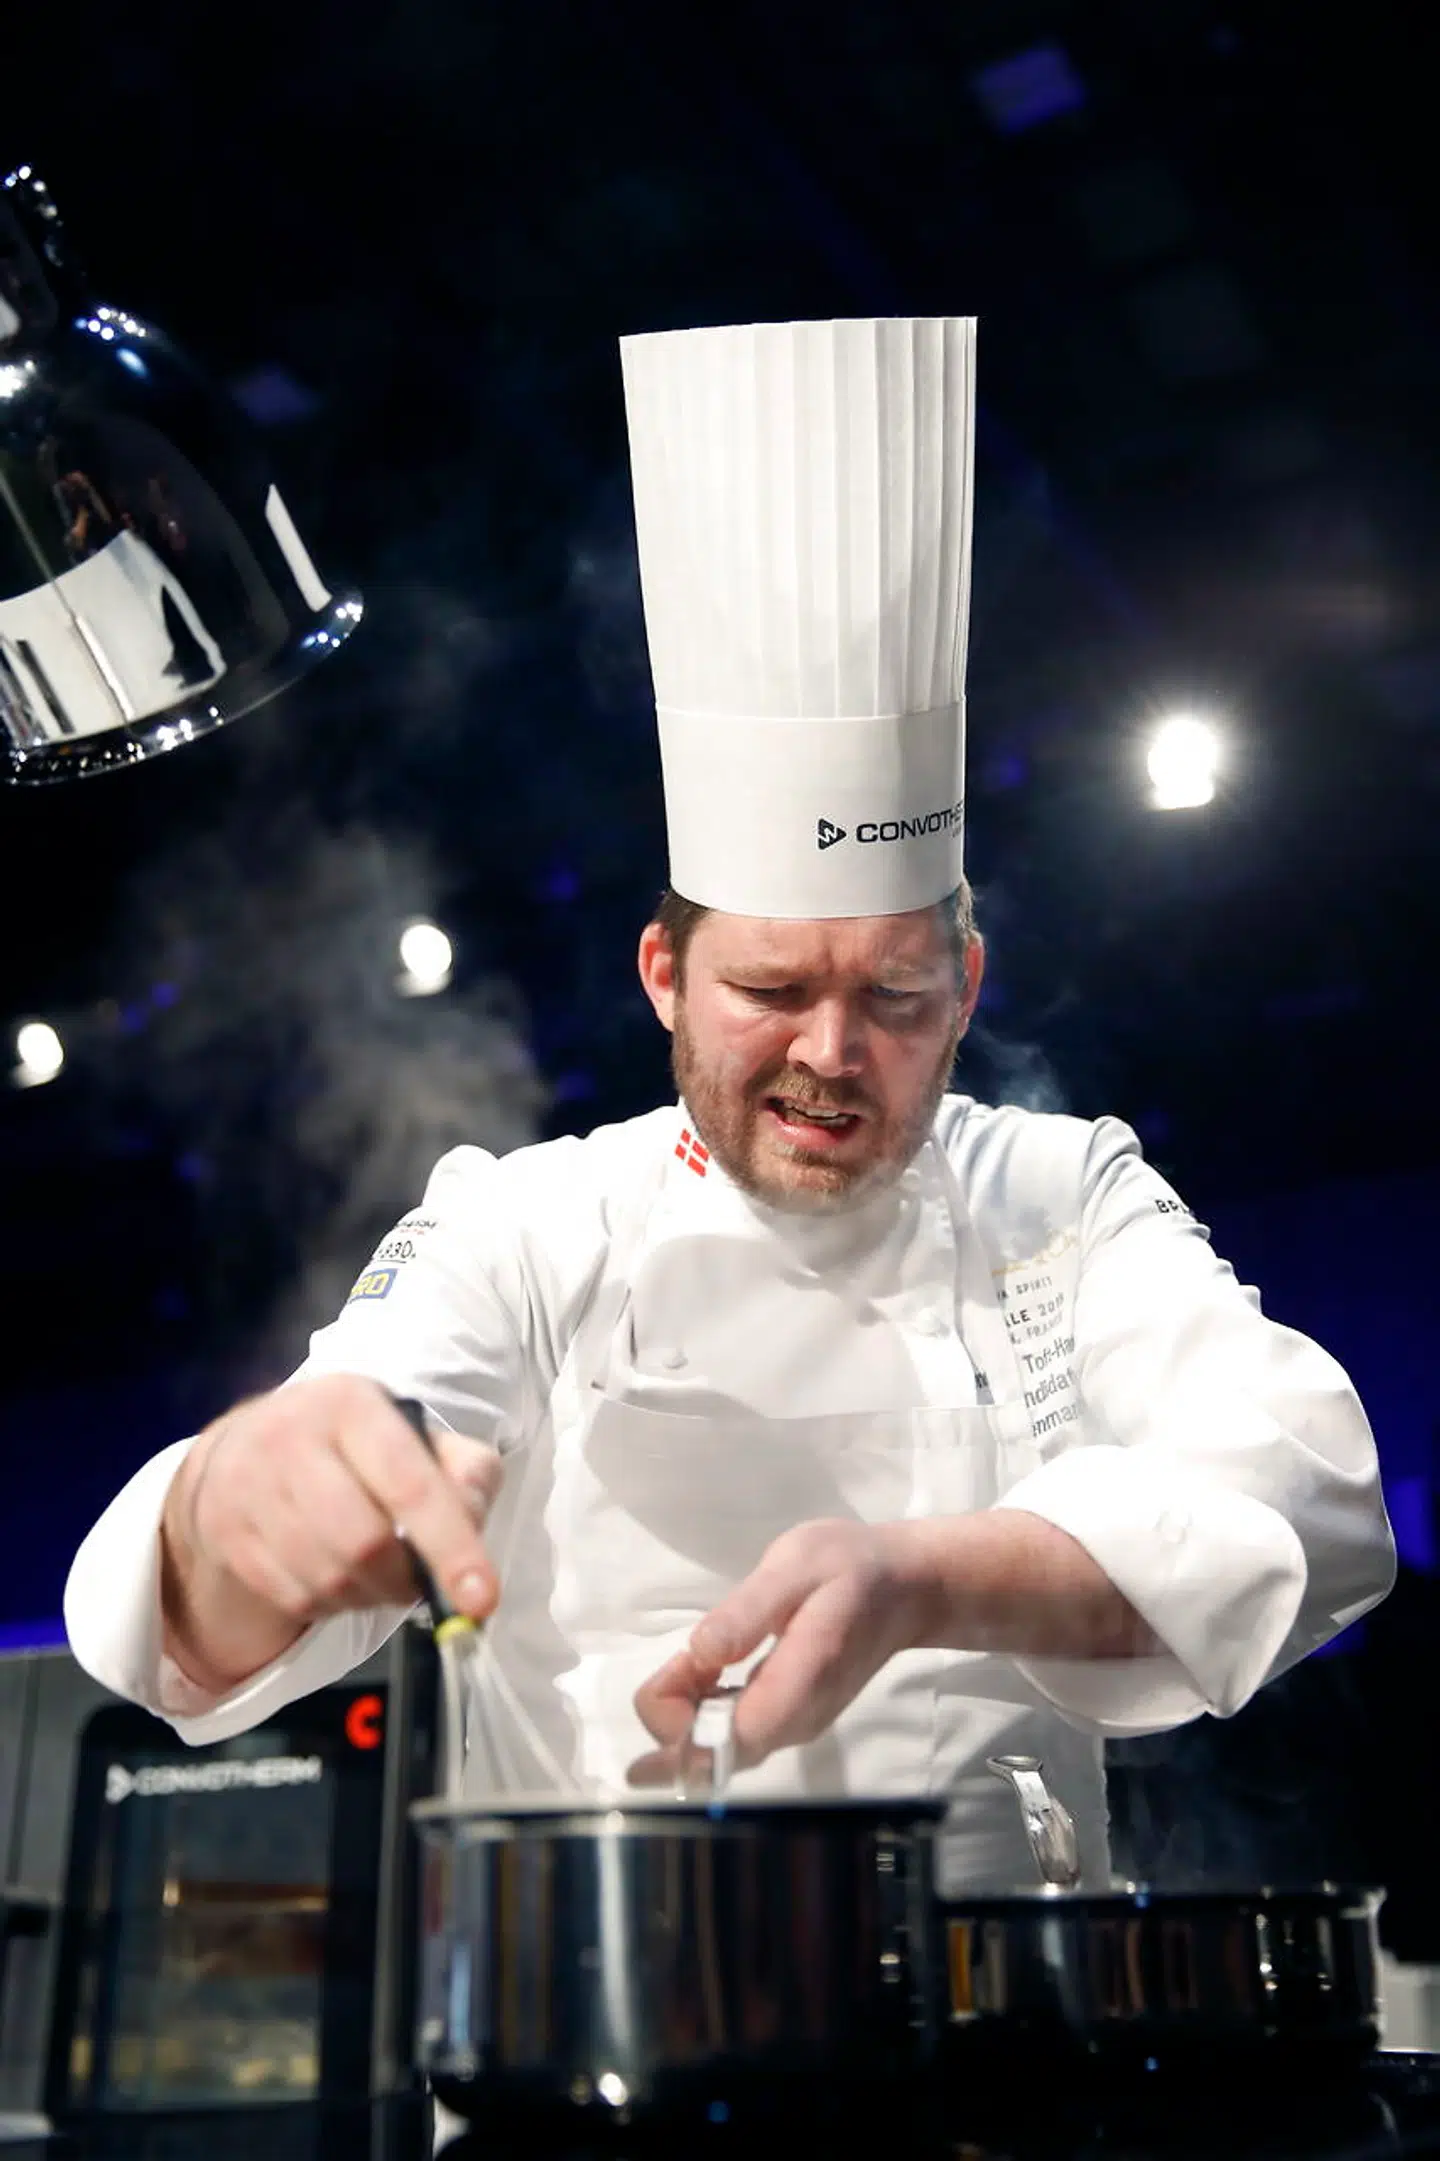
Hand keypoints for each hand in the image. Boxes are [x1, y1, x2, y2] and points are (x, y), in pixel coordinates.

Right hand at [162, 1374, 501, 1689]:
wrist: (243, 1448)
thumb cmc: (350, 1446)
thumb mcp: (414, 1437)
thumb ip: (465, 1471)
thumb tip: (473, 1519)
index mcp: (351, 1404)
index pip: (410, 1484)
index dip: (451, 1546)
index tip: (481, 1599)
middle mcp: (291, 1437)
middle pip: (364, 1543)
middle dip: (404, 1580)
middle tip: (418, 1583)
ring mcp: (249, 1486)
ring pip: (328, 1579)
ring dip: (368, 1596)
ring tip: (377, 1575)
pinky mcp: (225, 1532)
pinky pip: (295, 1598)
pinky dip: (330, 1605)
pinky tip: (334, 1577)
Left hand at [630, 1518, 927, 1782]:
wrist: (905, 1587)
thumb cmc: (851, 1567)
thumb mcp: (795, 1566)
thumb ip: (747, 1611)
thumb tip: (700, 1650)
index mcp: (796, 1689)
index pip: (722, 1745)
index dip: (678, 1723)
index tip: (681, 1663)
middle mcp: (794, 1726)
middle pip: (711, 1758)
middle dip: (672, 1718)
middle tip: (682, 1658)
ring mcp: (793, 1727)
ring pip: (717, 1750)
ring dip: (685, 1713)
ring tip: (689, 1662)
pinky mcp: (789, 1719)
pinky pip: (733, 1735)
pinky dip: (702, 1712)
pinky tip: (700, 1675)